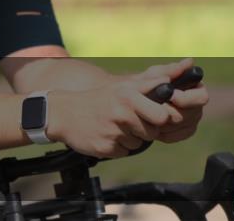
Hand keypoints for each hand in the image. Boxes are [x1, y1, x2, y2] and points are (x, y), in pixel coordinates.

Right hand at [46, 74, 181, 157]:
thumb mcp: (120, 87)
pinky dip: (118, 146)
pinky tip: (105, 134)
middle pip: (153, 132)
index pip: (163, 115)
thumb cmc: (98, 99)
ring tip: (113, 125)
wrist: (64, 113)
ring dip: (130, 138)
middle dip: (147, 130)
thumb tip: (170, 81)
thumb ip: (146, 84)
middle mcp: (121, 113)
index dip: (160, 118)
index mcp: (128, 96)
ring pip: (139, 143)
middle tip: (132, 122)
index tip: (153, 115)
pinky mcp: (105, 148)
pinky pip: (124, 152)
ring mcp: (113, 132)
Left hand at [132, 58, 207, 143]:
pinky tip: (152, 124)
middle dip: (171, 112)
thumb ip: (170, 70)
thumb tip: (190, 62)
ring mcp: (192, 119)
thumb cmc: (146, 84)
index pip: (202, 98)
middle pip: (192, 115)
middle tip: (154, 107)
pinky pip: (176, 136)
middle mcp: (197, 104)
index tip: (171, 96)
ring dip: (165, 122)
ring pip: (183, 127)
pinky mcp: (183, 131)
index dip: (186, 99)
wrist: (134, 102)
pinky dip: (163, 131)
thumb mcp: (154, 75)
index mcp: (195, 87)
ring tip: (149, 113)